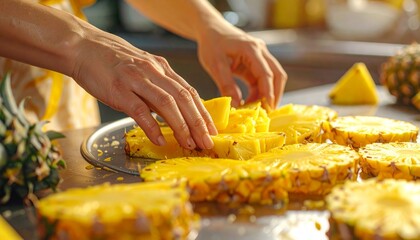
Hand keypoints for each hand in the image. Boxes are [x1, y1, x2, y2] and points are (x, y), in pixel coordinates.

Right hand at [70, 28, 216, 149]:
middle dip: (198, 123)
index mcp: (162, 69)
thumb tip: (176, 110)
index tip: (212, 130)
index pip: (190, 92)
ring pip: (167, 104)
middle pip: (183, 99)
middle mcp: (153, 72)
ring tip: (189, 144)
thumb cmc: (115, 63)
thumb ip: (160, 87)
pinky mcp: (119, 90)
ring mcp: (136, 80)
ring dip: (181, 126)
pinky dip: (152, 126)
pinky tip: (160, 140)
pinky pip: (140, 110)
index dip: (203, 113)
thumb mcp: (144, 69)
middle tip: (207, 142)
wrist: (85, 48)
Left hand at [197, 25, 286, 108]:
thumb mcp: (215, 65)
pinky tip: (250, 101)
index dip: (268, 92)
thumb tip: (235, 104)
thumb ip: (226, 84)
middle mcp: (260, 51)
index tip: (268, 108)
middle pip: (277, 75)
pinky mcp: (257, 61)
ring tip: (257, 109)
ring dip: (268, 93)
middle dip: (274, 94)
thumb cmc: (212, 44)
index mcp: (251, 49)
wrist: (211, 30)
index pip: (266, 73)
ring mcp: (260, 55)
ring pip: (273, 77)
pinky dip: (259, 90)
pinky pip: (263, 78)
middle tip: (267, 112)